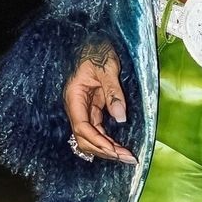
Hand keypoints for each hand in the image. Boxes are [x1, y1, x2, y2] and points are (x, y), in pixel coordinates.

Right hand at [63, 43, 137, 163]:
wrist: (95, 43)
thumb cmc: (98, 52)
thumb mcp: (107, 69)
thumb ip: (113, 93)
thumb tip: (120, 117)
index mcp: (74, 98)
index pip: (82, 127)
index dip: (97, 141)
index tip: (115, 151)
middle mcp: (77, 107)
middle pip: (85, 137)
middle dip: (104, 150)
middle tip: (127, 158)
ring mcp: (85, 109)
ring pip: (91, 137)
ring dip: (107, 149)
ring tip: (126, 156)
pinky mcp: (94, 109)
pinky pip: (99, 130)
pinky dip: (109, 140)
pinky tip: (120, 148)